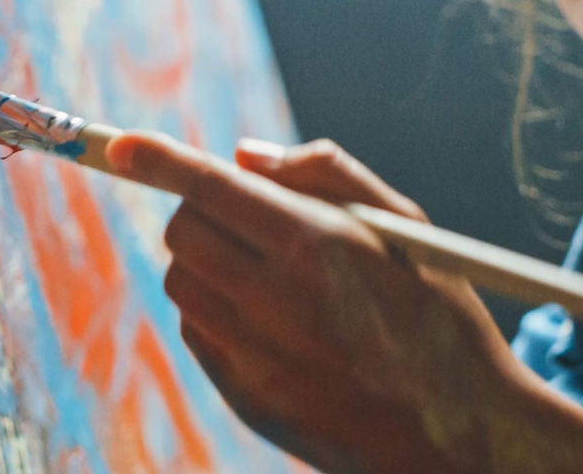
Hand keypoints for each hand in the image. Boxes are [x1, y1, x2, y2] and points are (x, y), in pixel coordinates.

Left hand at [104, 133, 513, 471]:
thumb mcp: (406, 227)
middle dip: (200, 211)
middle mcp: (277, 301)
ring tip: (267, 272)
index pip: (210, 188)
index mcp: (318, 246)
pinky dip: (216, 312)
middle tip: (246, 219)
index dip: (158, 159)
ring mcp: (256, 357)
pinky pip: (197, 334)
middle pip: (183, 232)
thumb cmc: (441, 318)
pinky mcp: (247, 400)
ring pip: (182, 283)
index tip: (120, 145)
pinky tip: (270, 319)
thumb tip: (244, 155)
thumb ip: (325, 173)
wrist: (462, 437)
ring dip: (206, 262)